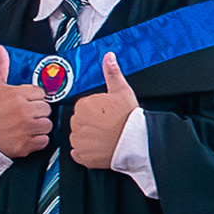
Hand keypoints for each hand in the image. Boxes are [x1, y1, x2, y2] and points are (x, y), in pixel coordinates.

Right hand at [0, 56, 50, 159]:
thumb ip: (0, 67)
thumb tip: (0, 50)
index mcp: (16, 96)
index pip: (41, 93)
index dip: (34, 97)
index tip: (26, 101)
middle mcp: (23, 111)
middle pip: (46, 108)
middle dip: (38, 111)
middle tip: (26, 114)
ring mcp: (25, 129)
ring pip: (47, 125)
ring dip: (40, 126)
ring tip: (27, 125)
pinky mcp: (26, 144)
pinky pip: (43, 140)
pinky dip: (37, 140)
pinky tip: (27, 136)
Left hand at [65, 52, 139, 168]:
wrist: (136, 143)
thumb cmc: (129, 119)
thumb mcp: (122, 91)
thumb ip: (112, 73)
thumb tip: (108, 57)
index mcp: (84, 106)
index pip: (83, 106)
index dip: (95, 110)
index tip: (105, 114)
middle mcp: (78, 123)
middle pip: (79, 121)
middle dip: (90, 122)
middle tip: (106, 125)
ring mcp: (79, 140)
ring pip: (78, 136)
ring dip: (87, 137)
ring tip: (104, 136)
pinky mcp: (81, 156)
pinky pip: (78, 153)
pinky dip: (86, 152)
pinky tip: (98, 147)